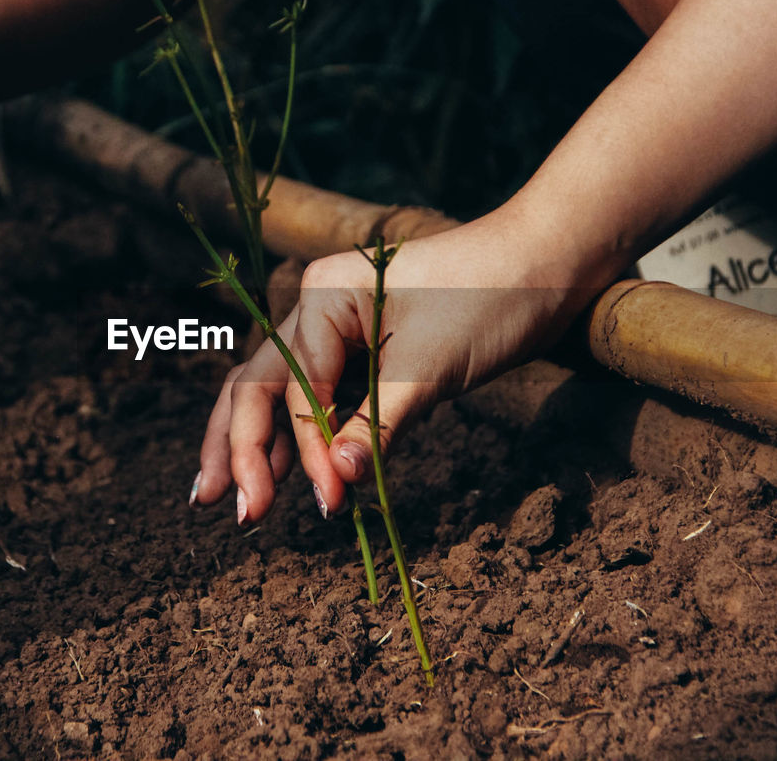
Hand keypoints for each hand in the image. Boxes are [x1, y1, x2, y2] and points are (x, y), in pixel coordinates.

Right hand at [192, 212, 590, 523]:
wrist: (546, 265)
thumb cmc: (490, 301)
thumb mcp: (430, 369)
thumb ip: (377, 425)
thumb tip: (333, 479)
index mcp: (322, 297)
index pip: (295, 391)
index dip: (307, 451)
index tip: (331, 501)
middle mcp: (317, 307)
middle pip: (258, 385)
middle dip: (239, 449)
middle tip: (230, 511)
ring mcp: (337, 326)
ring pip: (279, 391)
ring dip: (259, 444)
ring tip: (238, 500)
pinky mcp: (364, 347)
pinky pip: (320, 394)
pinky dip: (304, 433)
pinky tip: (287, 471)